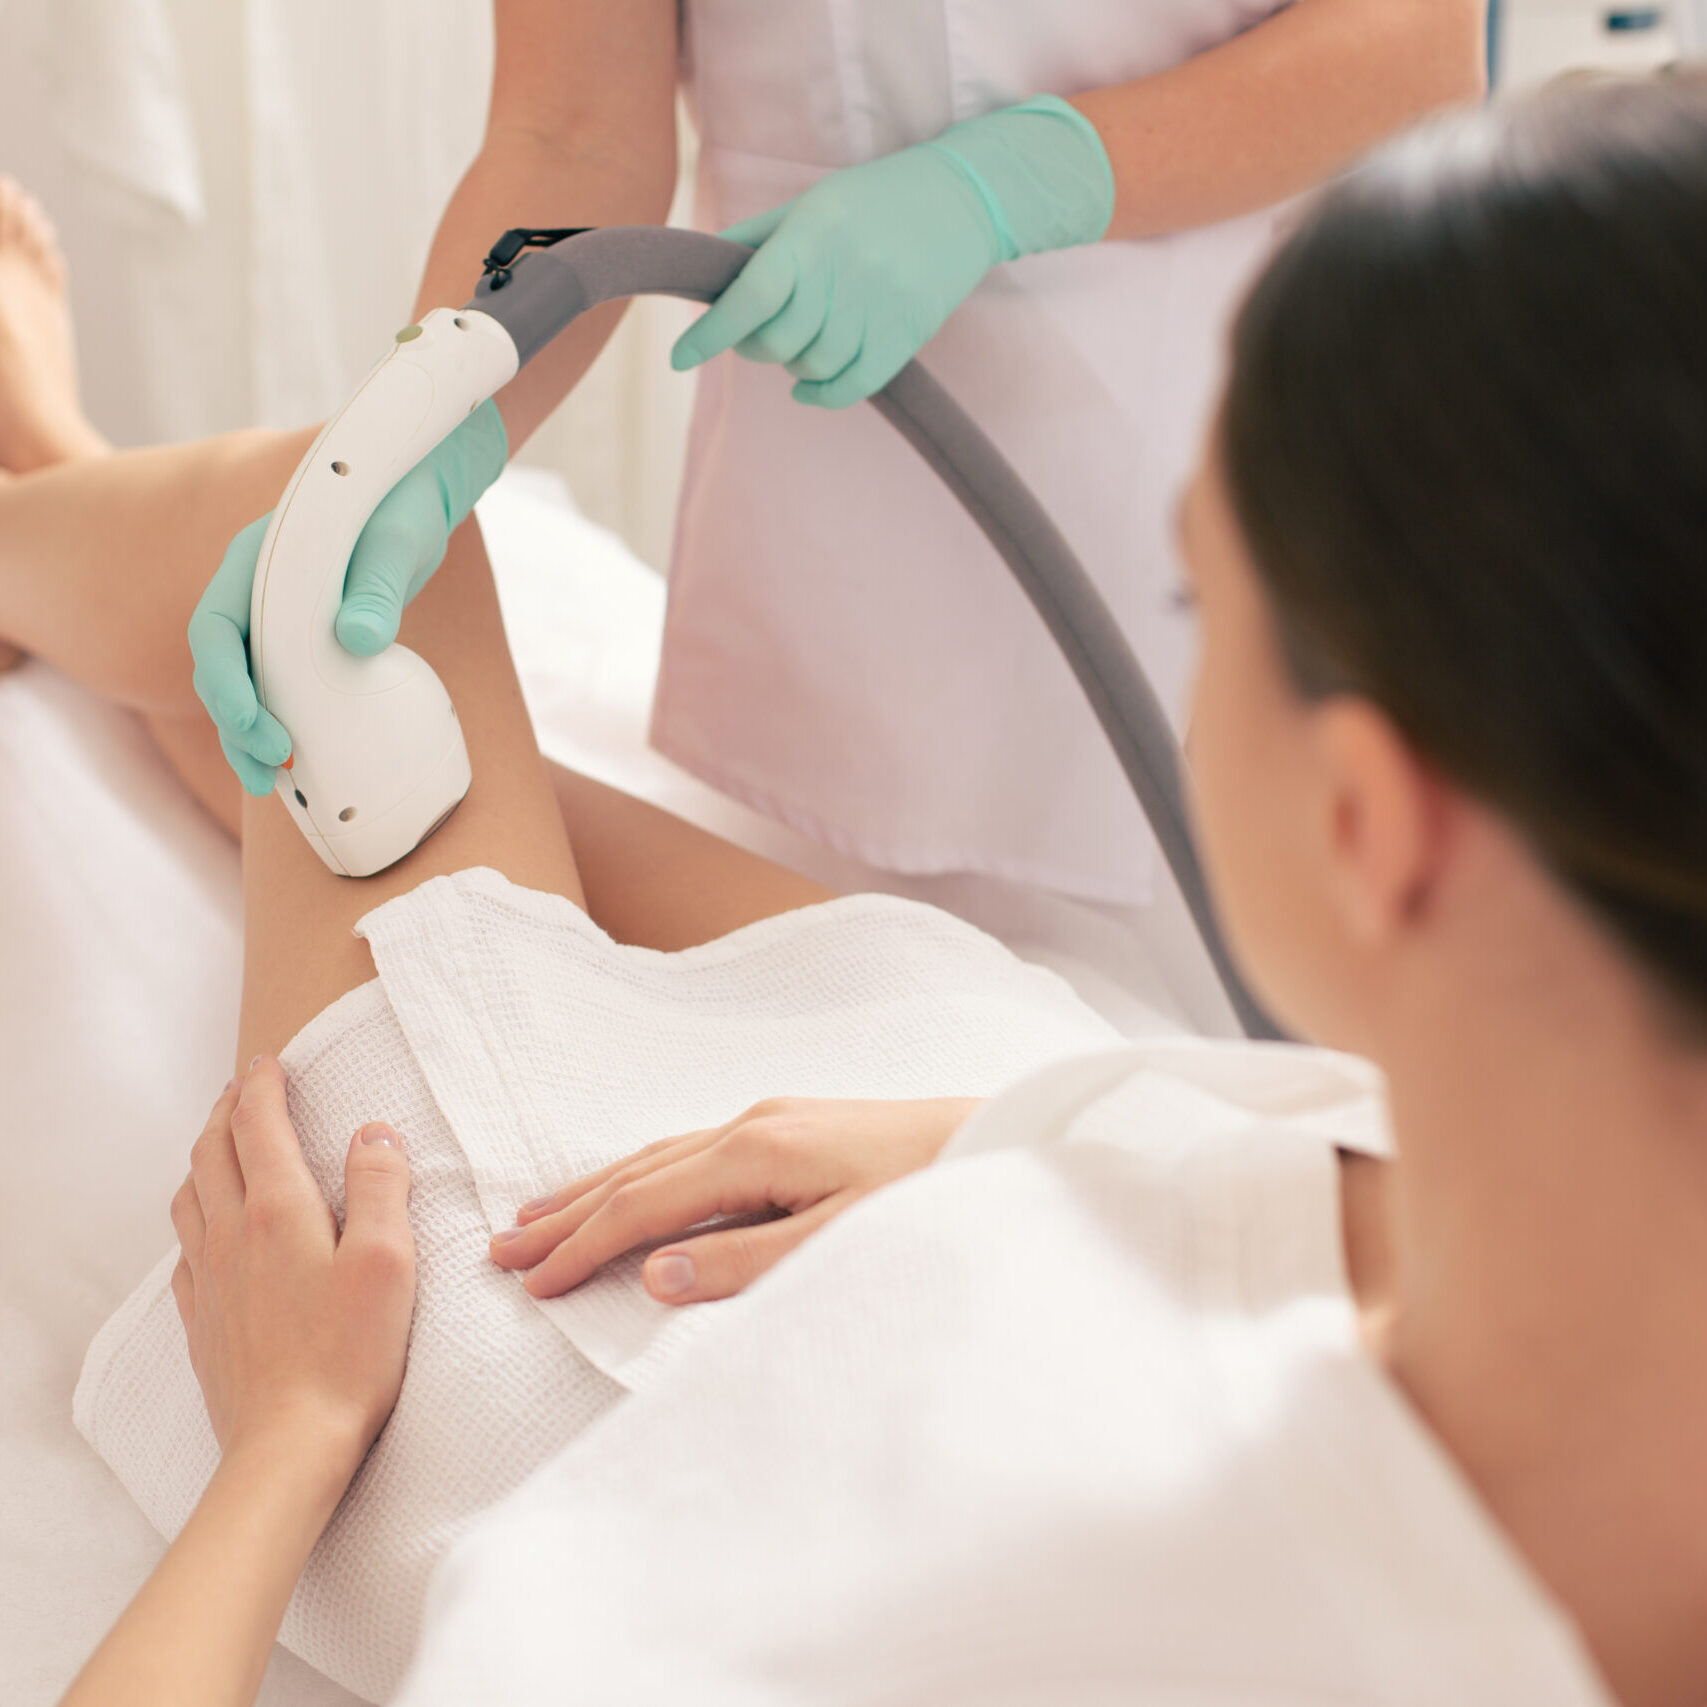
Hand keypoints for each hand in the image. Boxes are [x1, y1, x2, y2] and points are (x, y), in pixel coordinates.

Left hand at [169, 1059, 416, 1472]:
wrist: (288, 1445)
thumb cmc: (348, 1355)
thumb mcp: (388, 1261)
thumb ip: (382, 1186)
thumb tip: (373, 1132)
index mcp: (278, 1211)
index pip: (257, 1126)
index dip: (262, 1085)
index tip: (270, 1062)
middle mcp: (232, 1236)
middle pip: (211, 1152)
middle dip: (226, 1110)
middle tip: (244, 1088)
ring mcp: (211, 1280)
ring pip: (189, 1197)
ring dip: (203, 1157)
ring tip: (221, 1145)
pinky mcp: (204, 1322)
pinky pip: (185, 1250)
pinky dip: (195, 1216)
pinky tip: (210, 1231)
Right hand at [188, 399, 507, 794]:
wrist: (418, 495)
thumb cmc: (403, 508)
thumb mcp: (395, 542)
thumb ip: (376, 587)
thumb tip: (358, 640)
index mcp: (254, 561)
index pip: (214, 629)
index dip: (224, 682)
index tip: (255, 725)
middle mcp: (252, 591)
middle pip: (221, 668)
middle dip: (237, 724)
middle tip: (273, 769)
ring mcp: (274, 616)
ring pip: (245, 684)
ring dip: (250, 735)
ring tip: (274, 784)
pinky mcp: (303, 639)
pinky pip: (281, 687)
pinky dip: (283, 724)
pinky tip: (302, 767)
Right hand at [489, 1096, 981, 1303]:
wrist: (997, 1136)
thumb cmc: (928, 1190)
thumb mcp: (841, 1238)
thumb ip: (747, 1261)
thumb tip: (657, 1276)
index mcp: (758, 1151)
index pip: (647, 1203)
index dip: (584, 1245)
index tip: (531, 1281)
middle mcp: (752, 1124)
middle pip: (637, 1171)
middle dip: (568, 1212)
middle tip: (501, 1247)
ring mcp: (769, 1118)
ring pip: (658, 1154)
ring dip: (595, 1187)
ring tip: (538, 1213)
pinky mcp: (788, 1124)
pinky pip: (689, 1148)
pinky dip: (642, 1170)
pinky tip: (631, 1182)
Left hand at [671, 94, 1112, 408]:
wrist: (961, 200)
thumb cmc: (871, 201)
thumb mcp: (811, 203)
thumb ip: (756, 238)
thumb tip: (702, 271)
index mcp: (813, 235)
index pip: (752, 295)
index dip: (712, 332)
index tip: (679, 358)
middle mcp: (845, 274)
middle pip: (777, 341)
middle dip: (751, 346)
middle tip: (752, 333)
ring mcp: (878, 309)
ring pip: (810, 366)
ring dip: (790, 364)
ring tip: (796, 340)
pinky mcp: (906, 337)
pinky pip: (850, 387)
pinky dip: (819, 395)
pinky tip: (806, 387)